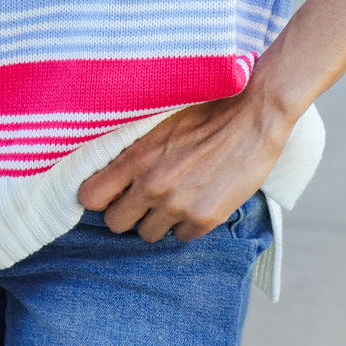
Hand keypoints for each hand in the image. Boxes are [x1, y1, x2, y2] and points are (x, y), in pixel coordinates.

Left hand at [76, 91, 291, 241]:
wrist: (254, 112)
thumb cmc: (207, 108)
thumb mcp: (159, 118)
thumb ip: (134, 144)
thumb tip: (109, 161)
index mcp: (136, 156)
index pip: (91, 196)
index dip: (100, 196)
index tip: (111, 191)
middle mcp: (152, 184)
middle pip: (115, 223)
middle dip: (127, 213)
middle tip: (143, 199)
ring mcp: (178, 204)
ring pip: (147, 234)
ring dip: (157, 220)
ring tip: (174, 197)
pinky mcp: (205, 218)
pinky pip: (181, 237)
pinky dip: (187, 224)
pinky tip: (198, 200)